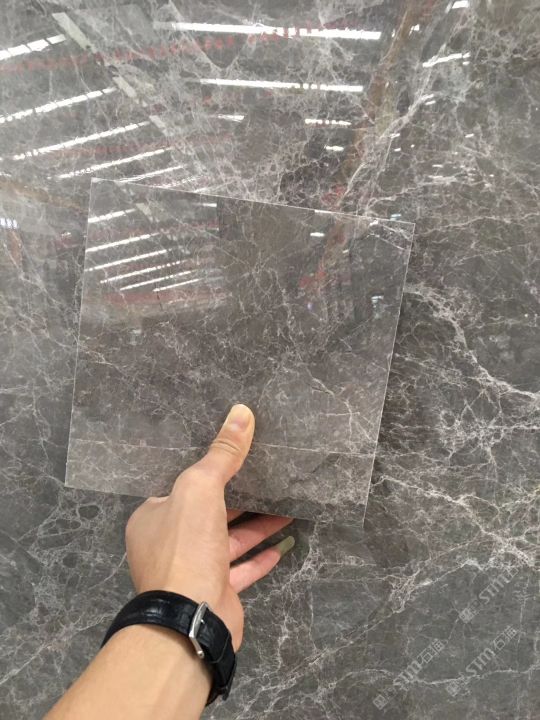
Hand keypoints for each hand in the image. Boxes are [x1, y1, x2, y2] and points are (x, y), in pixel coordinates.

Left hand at [125, 404, 293, 648]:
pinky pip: (241, 569)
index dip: (207, 470)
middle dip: (241, 497)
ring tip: (288, 506)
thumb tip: (241, 411)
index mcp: (154, 516)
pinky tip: (282, 546)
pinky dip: (260, 557)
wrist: (191, 619)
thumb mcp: (200, 487)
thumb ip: (222, 454)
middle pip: (210, 512)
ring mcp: (193, 570)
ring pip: (229, 540)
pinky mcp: (216, 592)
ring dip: (257, 526)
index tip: (234, 454)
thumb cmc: (186, 545)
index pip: (181, 486)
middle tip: (268, 476)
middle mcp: (169, 542)